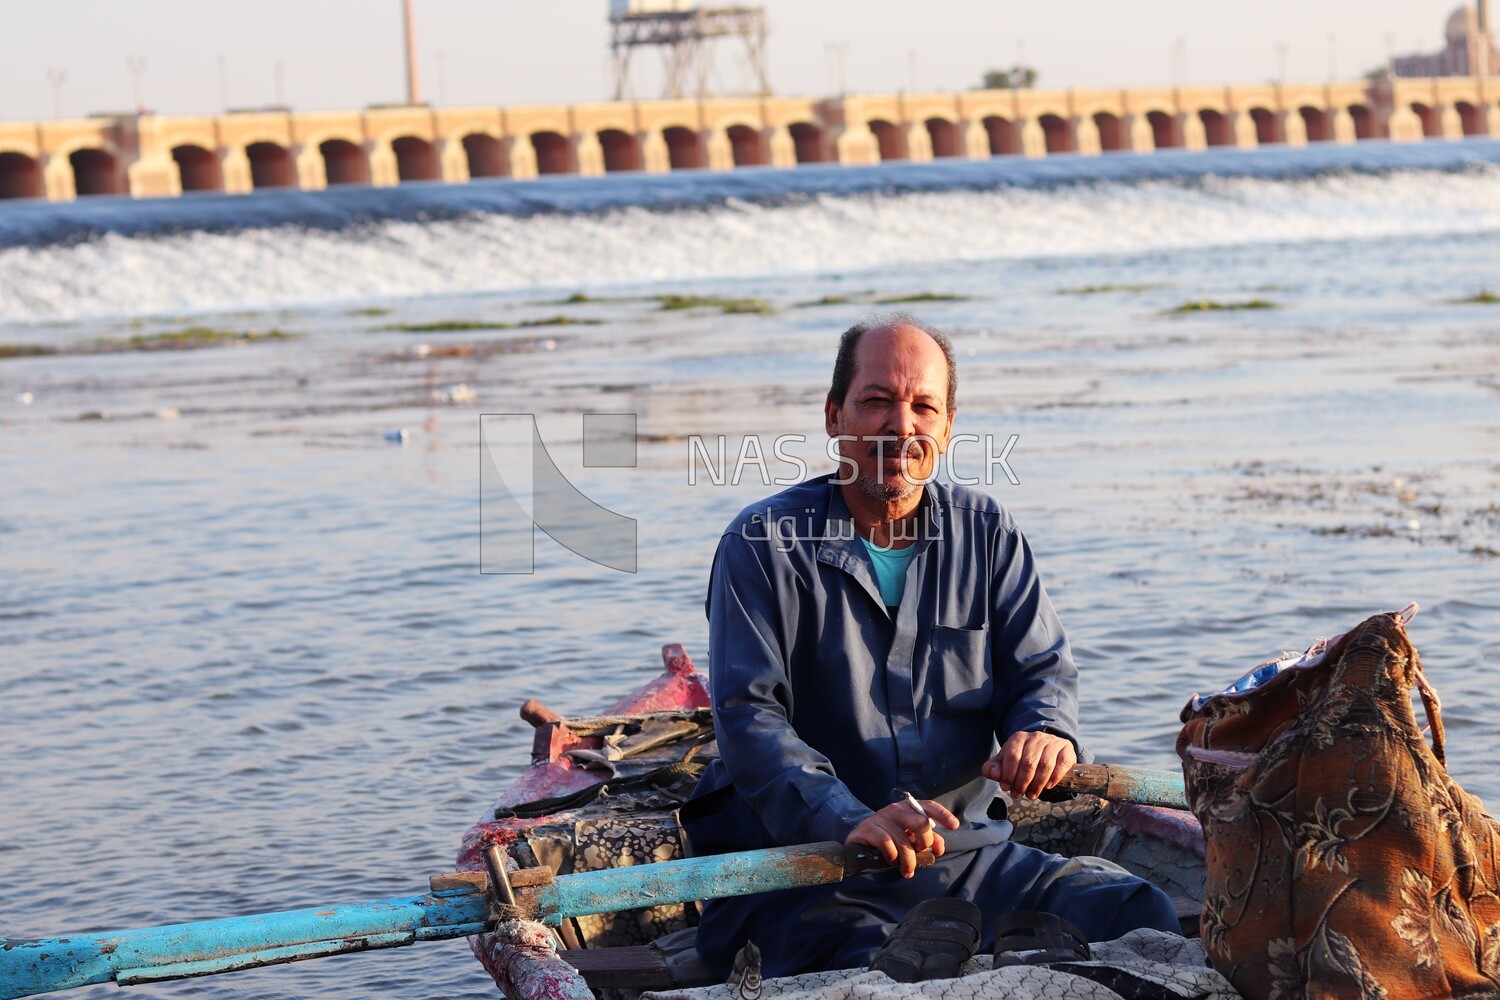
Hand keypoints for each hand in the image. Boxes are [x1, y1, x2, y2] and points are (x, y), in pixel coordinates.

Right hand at [845, 799, 959, 877]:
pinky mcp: (869, 829)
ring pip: (904, 842)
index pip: (929, 806)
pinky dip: (892, 857)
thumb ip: (928, 840)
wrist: (860, 839)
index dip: (943, 815)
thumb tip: (939, 849)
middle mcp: (896, 809)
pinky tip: (890, 860)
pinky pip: (887, 845)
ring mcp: (882, 817)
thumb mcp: (910, 836)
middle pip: (921, 823)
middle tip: (920, 852)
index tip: (954, 826)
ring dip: (909, 861)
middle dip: (925, 843)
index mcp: (909, 808)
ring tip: (908, 871)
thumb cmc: (890, 837)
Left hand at [983, 731, 1076, 799]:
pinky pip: (1062, 764)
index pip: (1012, 755)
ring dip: (1037, 784)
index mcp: (1019, 738)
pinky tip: (1047, 786)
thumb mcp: (1005, 760)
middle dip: (1022, 782)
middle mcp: (1036, 737)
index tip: (1006, 787)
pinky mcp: (1066, 749)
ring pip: (1046, 765)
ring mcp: (1053, 742)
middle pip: (1029, 762)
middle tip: (1018, 794)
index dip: (1008, 774)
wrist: (1045, 747)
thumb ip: (994, 768)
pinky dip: (1055, 777)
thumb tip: (993, 775)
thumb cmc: (1022, 757)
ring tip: (1031, 795)